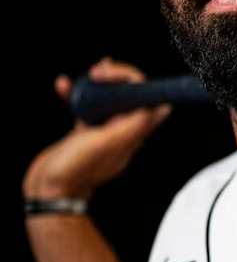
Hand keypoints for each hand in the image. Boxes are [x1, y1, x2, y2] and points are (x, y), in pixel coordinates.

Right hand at [23, 58, 171, 200]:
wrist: (50, 190)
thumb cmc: (76, 169)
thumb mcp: (106, 144)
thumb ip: (133, 126)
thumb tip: (162, 108)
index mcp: (131, 135)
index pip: (144, 101)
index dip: (134, 83)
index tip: (115, 75)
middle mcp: (119, 132)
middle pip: (126, 98)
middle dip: (116, 79)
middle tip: (99, 71)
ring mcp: (101, 133)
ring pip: (105, 100)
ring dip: (97, 85)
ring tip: (88, 73)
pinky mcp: (83, 134)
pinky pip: (83, 109)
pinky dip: (74, 96)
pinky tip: (63, 86)